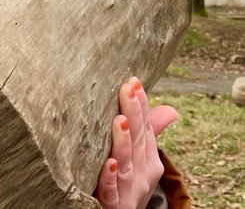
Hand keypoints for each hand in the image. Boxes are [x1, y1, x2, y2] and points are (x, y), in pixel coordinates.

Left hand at [95, 77, 176, 208]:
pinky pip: (110, 190)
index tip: (133, 81)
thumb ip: (149, 132)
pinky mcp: (113, 203)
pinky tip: (106, 163)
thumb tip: (171, 109)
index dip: (140, 105)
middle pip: (138, 140)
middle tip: (127, 89)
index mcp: (148, 159)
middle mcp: (142, 172)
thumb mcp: (140, 158)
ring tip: (119, 120)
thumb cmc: (128, 182)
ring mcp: (129, 188)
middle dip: (133, 114)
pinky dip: (108, 177)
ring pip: (125, 162)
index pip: (145, 127)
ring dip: (123, 141)